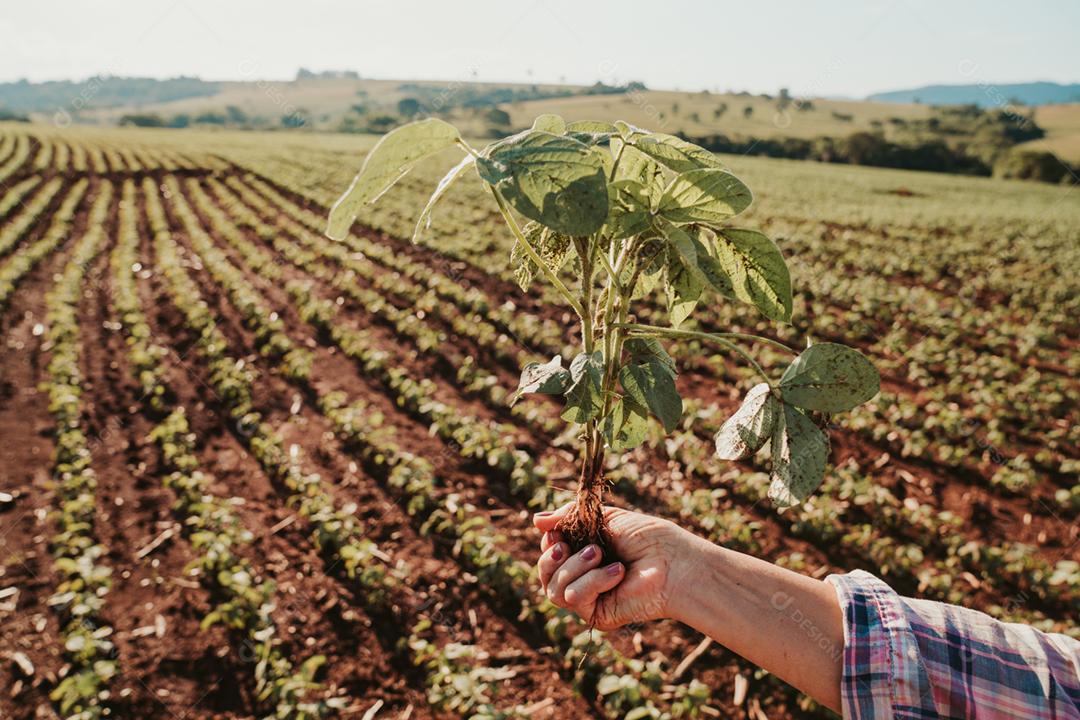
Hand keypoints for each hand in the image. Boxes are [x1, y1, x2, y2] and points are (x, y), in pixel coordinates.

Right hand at [533, 503, 698, 629]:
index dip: (549, 543)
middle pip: (544, 574)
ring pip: (554, 589)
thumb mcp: (604, 517)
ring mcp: (590, 598)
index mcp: (585, 553)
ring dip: (575, 567)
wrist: (675, 562)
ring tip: (600, 555)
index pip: (549, 553)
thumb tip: (535, 521)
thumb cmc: (648, 538)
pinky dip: (593, 581)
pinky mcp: (597, 615)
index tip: (558, 533)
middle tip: (568, 546)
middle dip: (552, 558)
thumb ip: (568, 517)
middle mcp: (584, 577)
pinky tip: (617, 572)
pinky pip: (574, 598)